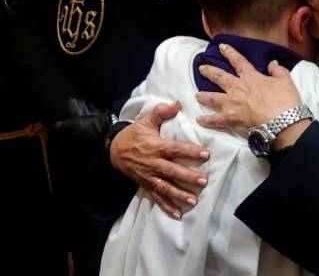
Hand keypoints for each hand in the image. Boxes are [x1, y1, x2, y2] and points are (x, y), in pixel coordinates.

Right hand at [110, 102, 209, 218]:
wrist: (113, 150)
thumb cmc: (134, 134)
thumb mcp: (146, 120)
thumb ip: (161, 112)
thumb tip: (177, 103)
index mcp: (155, 146)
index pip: (175, 149)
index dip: (189, 151)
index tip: (205, 154)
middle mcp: (153, 163)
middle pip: (172, 171)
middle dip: (187, 177)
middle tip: (203, 181)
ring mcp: (149, 176)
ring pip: (165, 187)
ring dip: (179, 194)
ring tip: (193, 200)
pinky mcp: (146, 185)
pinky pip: (157, 197)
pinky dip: (167, 206)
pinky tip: (178, 214)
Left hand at [196, 44, 303, 140]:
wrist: (282, 121)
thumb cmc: (285, 100)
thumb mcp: (285, 80)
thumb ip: (278, 70)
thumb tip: (273, 63)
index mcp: (251, 77)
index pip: (238, 61)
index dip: (229, 53)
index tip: (221, 47)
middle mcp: (237, 88)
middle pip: (219, 77)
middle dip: (209, 71)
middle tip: (201, 68)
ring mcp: (232, 103)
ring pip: (212, 97)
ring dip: (204, 95)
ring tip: (197, 95)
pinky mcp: (231, 118)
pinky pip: (215, 120)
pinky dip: (207, 120)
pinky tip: (199, 120)